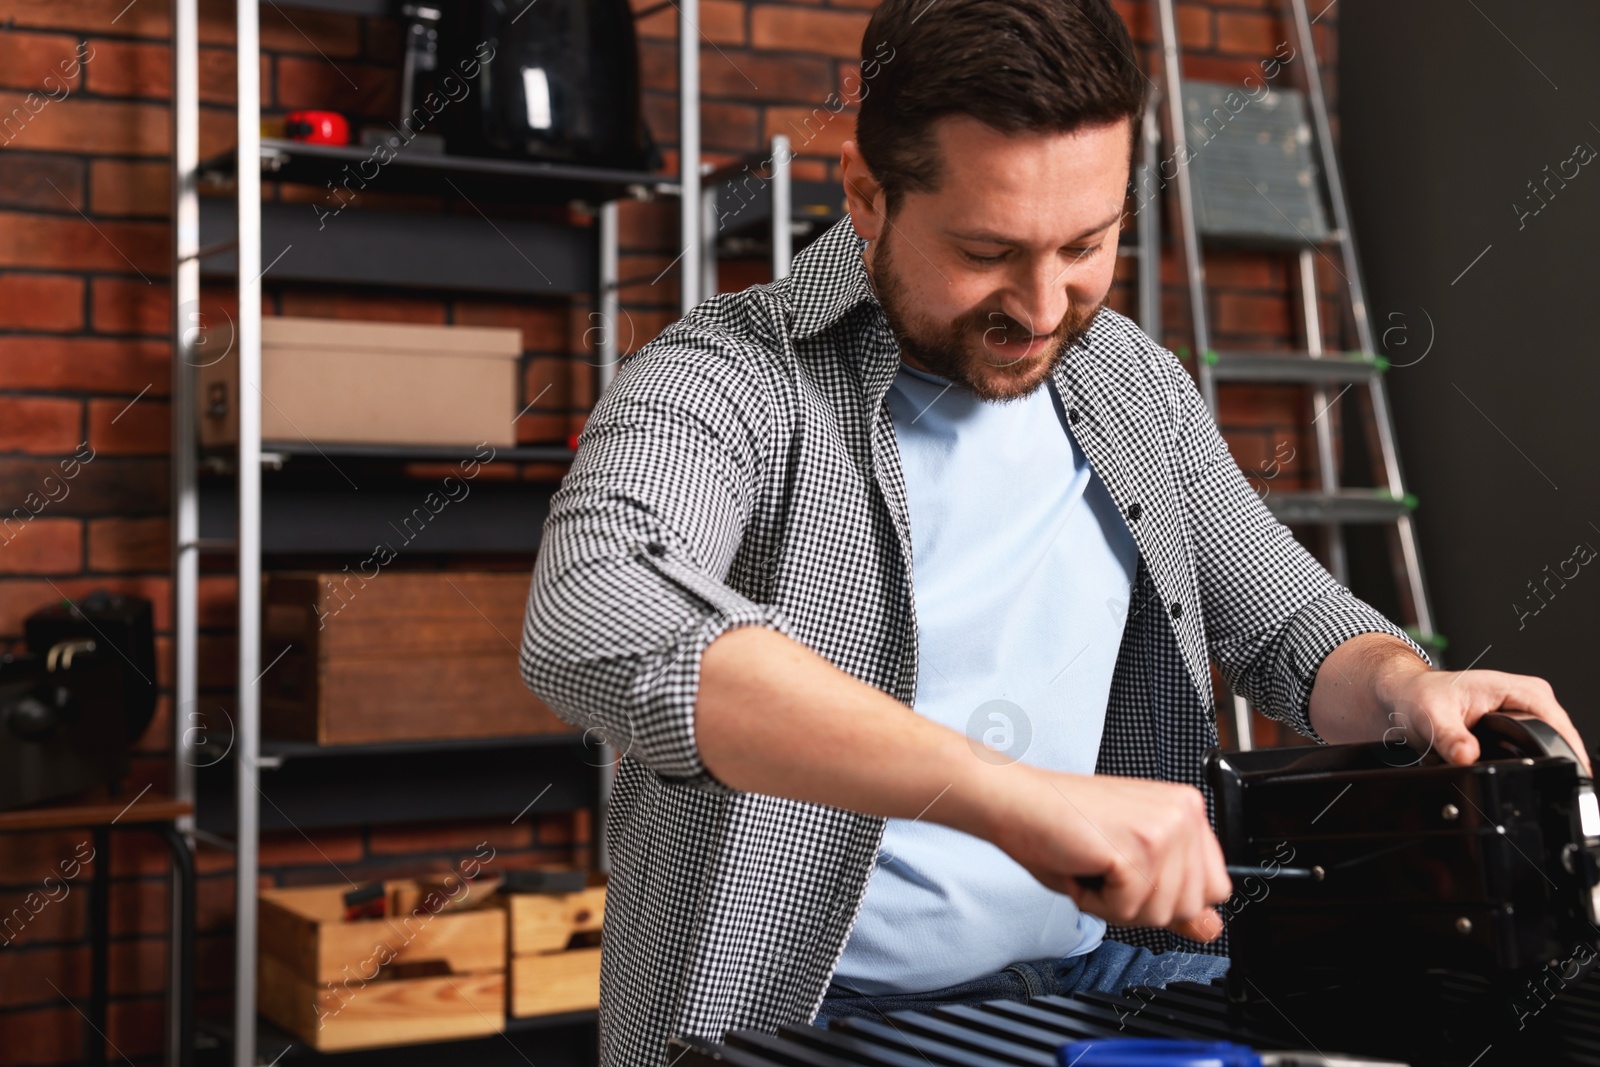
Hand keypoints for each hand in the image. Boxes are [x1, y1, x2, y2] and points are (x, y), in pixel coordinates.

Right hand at [985, 765, 1231, 942]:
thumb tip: (1211, 929)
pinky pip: (1129, 909)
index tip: (1133, 875)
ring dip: (1118, 904)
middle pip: (1192, 906)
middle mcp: (1184, 813)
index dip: (1170, 897)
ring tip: (1094, 866)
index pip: (1215, 887)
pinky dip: (1097, 902)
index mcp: (1186, 809)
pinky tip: (1083, 868)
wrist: (1017, 802)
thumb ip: (1173, 895)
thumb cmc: (1061, 826)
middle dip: (1143, 905)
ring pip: (1162, 913)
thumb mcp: (1129, 865)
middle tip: (1107, 870)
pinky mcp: (1139, 846)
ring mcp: (1165, 827)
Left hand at [1378, 666, 1592, 777]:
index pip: (1557, 723)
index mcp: (1517, 689)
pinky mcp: (1517, 731)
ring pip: (1545, 750)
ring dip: (1530, 765)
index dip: (1564, 750)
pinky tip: (1507, 771)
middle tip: (1520, 779)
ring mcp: (1524, 717)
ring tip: (1503, 770)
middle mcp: (1527, 700)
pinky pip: (1531, 754)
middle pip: (1557, 740)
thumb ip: (1451, 738)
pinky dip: (1520, 765)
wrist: (1405, 696)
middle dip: (1544, 762)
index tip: (1562, 774)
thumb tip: (1468, 756)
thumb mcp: (1432, 717)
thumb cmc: (1419, 695)